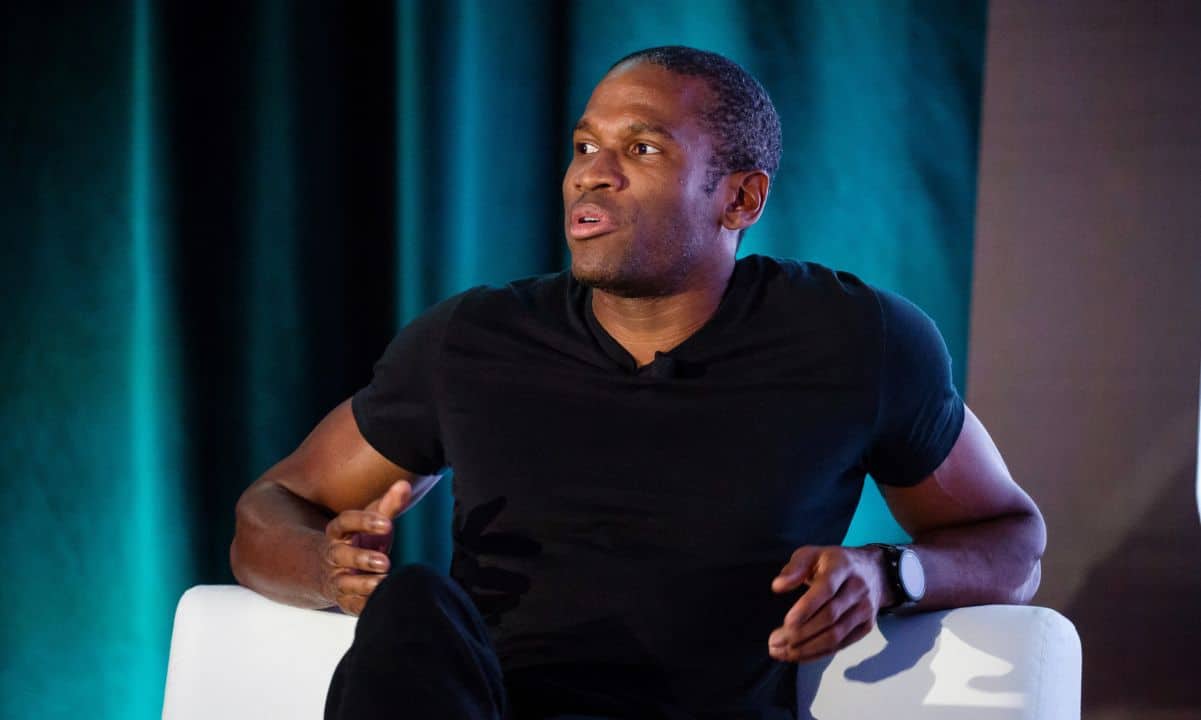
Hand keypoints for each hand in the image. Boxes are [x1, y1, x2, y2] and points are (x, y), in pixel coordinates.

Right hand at [320, 480, 411, 614]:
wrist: (335, 569)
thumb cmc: (361, 540)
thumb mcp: (374, 522)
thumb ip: (389, 505)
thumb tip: (404, 485)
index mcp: (339, 532)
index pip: (344, 522)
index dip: (363, 521)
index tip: (387, 522)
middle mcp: (334, 555)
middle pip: (339, 555)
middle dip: (361, 558)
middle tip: (385, 561)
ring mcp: (336, 578)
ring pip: (343, 583)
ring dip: (363, 584)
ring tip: (384, 582)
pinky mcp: (343, 599)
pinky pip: (350, 605)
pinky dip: (363, 605)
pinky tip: (380, 602)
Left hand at [767, 545, 887, 662]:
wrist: (874, 572)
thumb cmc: (834, 563)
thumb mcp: (812, 554)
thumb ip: (794, 567)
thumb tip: (777, 586)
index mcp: (842, 567)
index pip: (826, 589)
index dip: (806, 608)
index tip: (786, 622)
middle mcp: (857, 589)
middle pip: (829, 617)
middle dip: (800, 633)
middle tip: (775, 641)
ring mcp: (864, 610)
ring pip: (835, 636)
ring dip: (806, 648)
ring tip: (781, 652)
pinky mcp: (866, 627)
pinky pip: (841, 645)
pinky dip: (818, 654)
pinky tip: (798, 655)